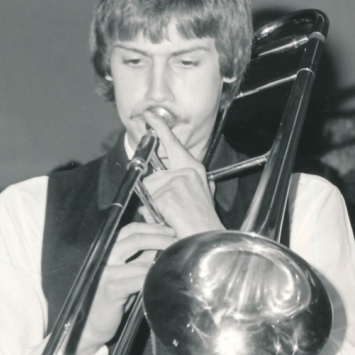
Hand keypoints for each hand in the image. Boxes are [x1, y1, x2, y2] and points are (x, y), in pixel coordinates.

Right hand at [75, 222, 176, 354]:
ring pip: (142, 261)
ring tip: (175, 262)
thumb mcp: (124, 273)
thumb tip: (160, 244)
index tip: (169, 230)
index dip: (151, 227)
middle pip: (136, 239)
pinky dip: (154, 278)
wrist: (90, 326)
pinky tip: (163, 279)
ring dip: (162, 261)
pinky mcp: (111, 290)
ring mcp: (106, 273)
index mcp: (106, 251)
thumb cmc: (110, 299)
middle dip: (161, 237)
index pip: (129, 230)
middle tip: (176, 241)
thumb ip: (138, 258)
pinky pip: (139, 280)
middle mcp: (104, 259)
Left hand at [140, 111, 224, 238]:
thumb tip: (175, 179)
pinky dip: (154, 214)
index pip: (174, 143)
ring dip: (154, 206)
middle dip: (154, 195)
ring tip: (172, 216)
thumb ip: (189, 182)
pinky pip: (148, 202)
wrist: (207, 238)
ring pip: (148, 190)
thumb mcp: (202, 194)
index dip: (160, 128)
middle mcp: (186, 171)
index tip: (150, 116)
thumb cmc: (203, 221)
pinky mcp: (168, 194)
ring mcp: (177, 182)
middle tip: (170, 209)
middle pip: (152, 176)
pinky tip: (169, 219)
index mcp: (194, 169)